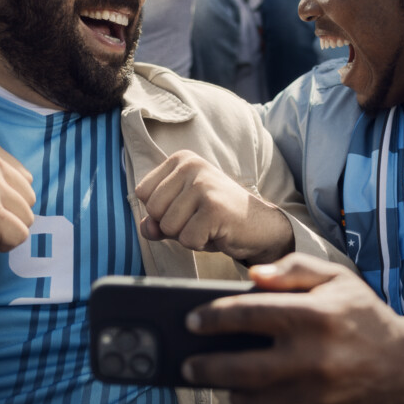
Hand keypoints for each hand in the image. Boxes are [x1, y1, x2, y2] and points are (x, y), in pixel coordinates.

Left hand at [134, 151, 294, 263]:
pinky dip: (200, 244)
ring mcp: (204, 185)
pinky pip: (187, 239)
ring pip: (168, 227)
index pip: (142, 192)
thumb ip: (157, 219)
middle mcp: (191, 166)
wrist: (260, 225)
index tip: (187, 208)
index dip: (160, 211)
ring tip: (209, 225)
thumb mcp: (182, 214)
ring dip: (187, 236)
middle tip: (200, 219)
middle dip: (173, 226)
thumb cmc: (217, 218)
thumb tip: (146, 228)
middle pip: (153, 210)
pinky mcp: (214, 208)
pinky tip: (217, 232)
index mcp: (181, 160)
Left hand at [182, 254, 403, 403]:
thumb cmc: (365, 318)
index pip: (247, 316)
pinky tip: (265, 393)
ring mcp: (317, 401)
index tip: (191, 320)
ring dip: (232, 391)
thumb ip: (293, 269)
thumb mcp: (337, 279)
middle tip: (188, 364)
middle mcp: (313, 362)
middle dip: (204, 367)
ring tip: (225, 379)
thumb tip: (252, 277)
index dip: (212, 319)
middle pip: (238, 370)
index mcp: (315, 318)